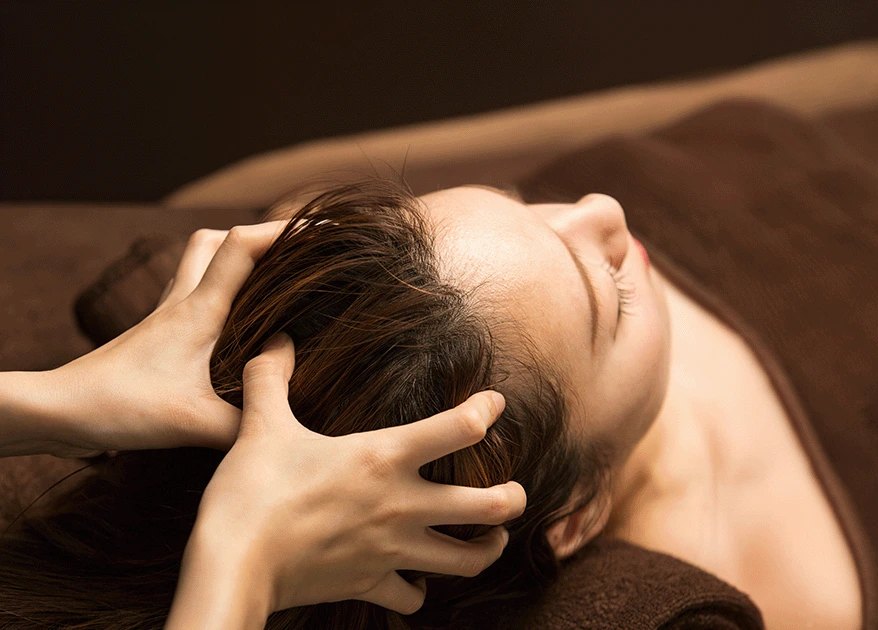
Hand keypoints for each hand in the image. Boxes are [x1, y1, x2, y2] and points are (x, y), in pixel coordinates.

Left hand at [40, 222, 286, 455]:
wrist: (58, 412)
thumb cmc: (120, 407)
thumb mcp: (196, 424)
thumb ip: (249, 420)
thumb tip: (288, 421)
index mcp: (198, 310)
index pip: (242, 246)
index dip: (285, 230)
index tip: (324, 229)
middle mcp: (180, 304)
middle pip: (216, 241)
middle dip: (257, 237)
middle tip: (294, 255)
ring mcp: (164, 318)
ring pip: (199, 266)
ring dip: (234, 263)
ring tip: (270, 285)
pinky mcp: (155, 339)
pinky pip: (191, 299)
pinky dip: (218, 298)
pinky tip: (234, 330)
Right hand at [166, 334, 525, 627]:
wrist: (231, 568)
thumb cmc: (250, 493)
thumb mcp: (260, 426)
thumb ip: (271, 378)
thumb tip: (277, 339)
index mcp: (384, 457)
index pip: (461, 427)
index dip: (487, 410)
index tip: (495, 404)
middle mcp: (402, 505)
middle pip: (491, 506)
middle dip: (514, 498)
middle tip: (516, 492)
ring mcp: (392, 550)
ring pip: (468, 561)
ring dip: (487, 550)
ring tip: (493, 538)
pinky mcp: (370, 584)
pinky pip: (411, 598)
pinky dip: (417, 592)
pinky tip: (416, 582)